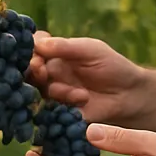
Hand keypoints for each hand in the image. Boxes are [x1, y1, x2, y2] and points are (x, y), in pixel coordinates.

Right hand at [26, 31, 146, 125]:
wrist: (128, 95)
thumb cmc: (111, 66)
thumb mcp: (91, 50)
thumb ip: (65, 46)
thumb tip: (38, 44)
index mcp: (55, 53)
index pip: (32, 47)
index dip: (28, 50)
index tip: (36, 54)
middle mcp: (49, 72)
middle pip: (27, 70)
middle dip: (33, 71)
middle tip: (44, 73)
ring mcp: (52, 92)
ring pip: (39, 90)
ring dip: (58, 90)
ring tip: (82, 94)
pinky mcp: (58, 111)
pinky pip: (49, 109)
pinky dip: (64, 105)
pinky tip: (82, 101)